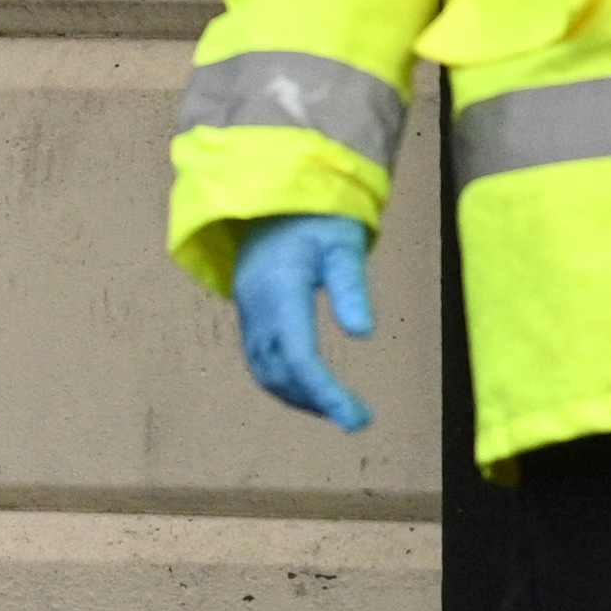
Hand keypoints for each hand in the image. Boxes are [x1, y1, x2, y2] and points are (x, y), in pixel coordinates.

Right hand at [230, 215, 376, 432]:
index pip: (300, 356)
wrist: (275, 191)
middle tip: (357, 419)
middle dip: (315, 401)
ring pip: (265, 371)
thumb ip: (350, 287)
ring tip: (337, 409)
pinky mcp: (250, 312)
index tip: (355, 418)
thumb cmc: (319, 215)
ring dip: (298, 396)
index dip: (326, 393)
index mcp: (280, 290)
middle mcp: (256, 306)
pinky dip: (285, 381)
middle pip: (279, 371)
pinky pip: (260, 359)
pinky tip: (311, 387)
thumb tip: (362, 334)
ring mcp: (248, 310)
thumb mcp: (343, 244)